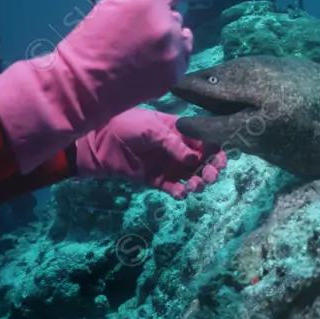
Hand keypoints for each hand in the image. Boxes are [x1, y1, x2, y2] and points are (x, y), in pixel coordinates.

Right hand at [0, 0, 192, 173]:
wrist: (81, 84)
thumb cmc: (89, 39)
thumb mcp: (109, 2)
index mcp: (149, 2)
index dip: (156, 2)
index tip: (139, 15)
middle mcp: (166, 24)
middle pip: (176, 15)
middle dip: (161, 20)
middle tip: (136, 35)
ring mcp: (173, 51)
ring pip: (183, 36)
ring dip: (170, 39)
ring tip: (145, 51)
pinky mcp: (175, 73)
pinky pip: (183, 58)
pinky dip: (171, 59)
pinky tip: (151, 64)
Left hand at [75, 108, 226, 198]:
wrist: (98, 142)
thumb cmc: (126, 125)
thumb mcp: (151, 128)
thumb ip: (172, 143)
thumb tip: (193, 158)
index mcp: (180, 131)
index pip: (206, 141)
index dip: (217, 151)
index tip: (221, 161)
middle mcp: (178, 148)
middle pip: (204, 161)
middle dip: (211, 170)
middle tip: (209, 176)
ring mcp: (168, 165)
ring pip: (192, 176)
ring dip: (198, 183)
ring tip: (194, 185)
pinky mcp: (157, 180)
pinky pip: (174, 188)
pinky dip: (180, 193)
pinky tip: (179, 193)